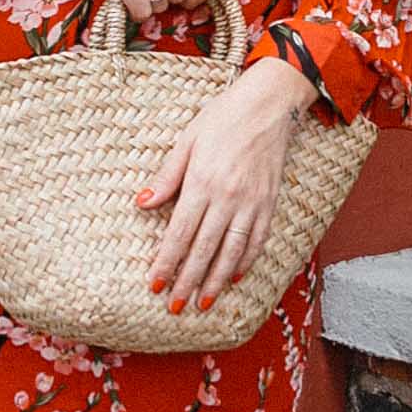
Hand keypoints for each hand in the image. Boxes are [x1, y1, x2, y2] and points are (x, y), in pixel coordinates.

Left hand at [137, 58, 317, 314]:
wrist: (268, 104)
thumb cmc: (222, 118)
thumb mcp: (187, 141)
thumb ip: (167, 177)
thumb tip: (141, 203)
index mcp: (202, 182)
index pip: (180, 233)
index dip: (166, 262)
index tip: (154, 285)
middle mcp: (228, 198)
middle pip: (204, 249)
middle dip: (188, 282)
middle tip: (175, 307)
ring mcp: (252, 203)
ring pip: (232, 251)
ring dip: (216, 280)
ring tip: (204, 303)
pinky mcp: (270, 203)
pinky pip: (258, 240)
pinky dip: (246, 261)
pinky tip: (233, 277)